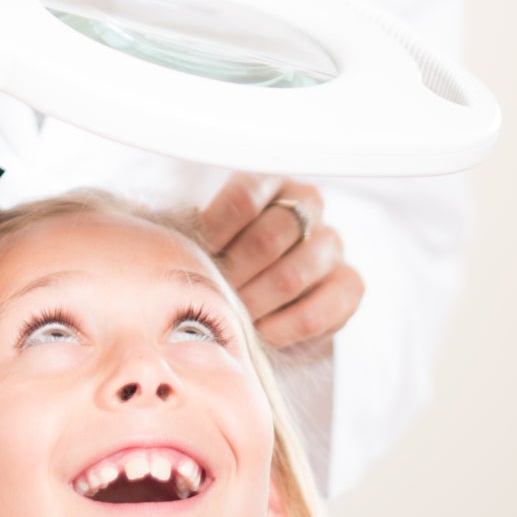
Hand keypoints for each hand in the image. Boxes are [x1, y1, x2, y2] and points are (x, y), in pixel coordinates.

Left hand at [198, 174, 363, 356]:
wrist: (266, 300)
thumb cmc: (229, 260)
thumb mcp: (208, 238)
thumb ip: (193, 233)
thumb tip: (167, 244)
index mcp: (270, 182)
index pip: (245, 196)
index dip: (214, 230)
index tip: (192, 256)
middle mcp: (308, 205)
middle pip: (269, 236)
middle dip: (233, 274)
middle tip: (210, 295)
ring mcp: (332, 244)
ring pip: (292, 274)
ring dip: (255, 303)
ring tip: (231, 316)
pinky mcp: (349, 284)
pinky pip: (318, 310)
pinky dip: (282, 328)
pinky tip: (261, 333)